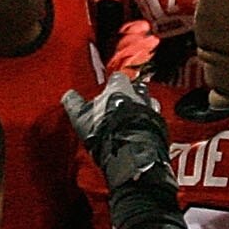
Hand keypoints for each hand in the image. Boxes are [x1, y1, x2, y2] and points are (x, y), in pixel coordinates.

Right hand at [63, 76, 170, 194]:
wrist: (130, 150)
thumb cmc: (104, 129)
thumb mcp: (81, 117)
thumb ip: (74, 103)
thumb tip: (68, 95)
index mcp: (119, 88)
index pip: (118, 77)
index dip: (113, 82)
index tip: (108, 88)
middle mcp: (139, 95)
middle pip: (137, 88)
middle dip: (131, 94)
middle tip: (122, 104)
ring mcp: (152, 111)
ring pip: (149, 103)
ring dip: (143, 109)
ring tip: (133, 120)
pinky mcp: (160, 127)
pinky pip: (155, 121)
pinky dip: (149, 124)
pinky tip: (142, 132)